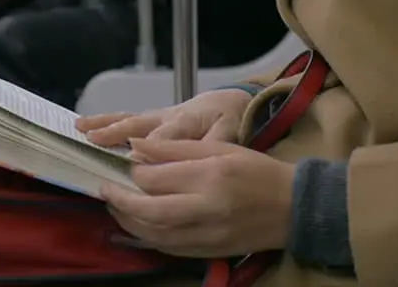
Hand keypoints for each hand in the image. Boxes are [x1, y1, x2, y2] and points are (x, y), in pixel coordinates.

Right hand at [78, 88, 253, 144]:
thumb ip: (215, 141)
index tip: (131, 161)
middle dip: (116, 133)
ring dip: (103, 125)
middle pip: (138, 125)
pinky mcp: (151, 118)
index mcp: (187, 122)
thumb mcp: (231, 131)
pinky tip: (84, 126)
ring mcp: (157, 117)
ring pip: (127, 119)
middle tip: (94, 141)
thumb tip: (197, 152)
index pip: (164, 138)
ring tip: (80, 129)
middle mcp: (167, 117)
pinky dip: (104, 121)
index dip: (148, 149)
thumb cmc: (230, 119)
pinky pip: (125, 119)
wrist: (231, 101)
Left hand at [103, 139, 295, 257]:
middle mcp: (207, 208)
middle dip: (120, 202)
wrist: (294, 208)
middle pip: (149, 211)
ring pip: (154, 235)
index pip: (156, 178)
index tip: (121, 164)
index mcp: (210, 176)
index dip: (131, 172)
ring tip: (116, 207)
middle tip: (104, 189)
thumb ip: (175, 148)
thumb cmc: (257, 171)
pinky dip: (149, 237)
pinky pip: (170, 248)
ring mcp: (208, 234)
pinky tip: (140, 225)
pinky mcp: (210, 252)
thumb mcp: (219, 148)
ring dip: (129, 222)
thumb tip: (136, 146)